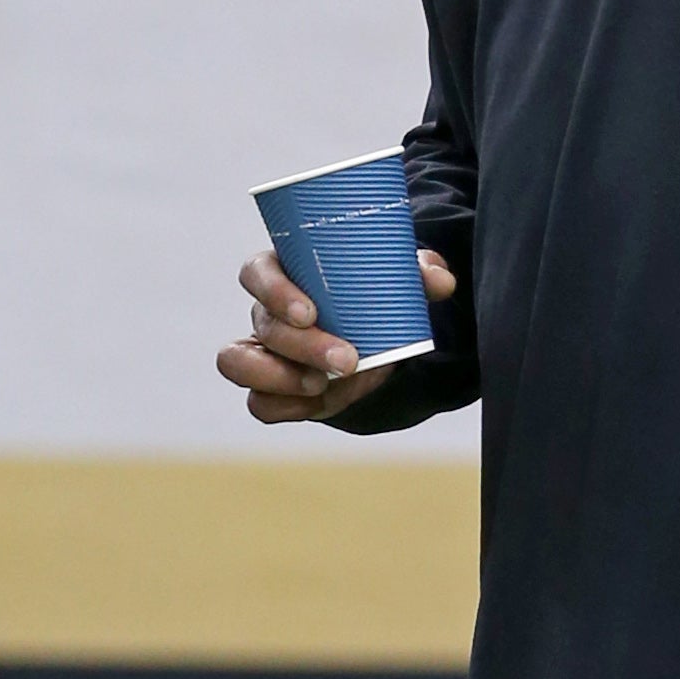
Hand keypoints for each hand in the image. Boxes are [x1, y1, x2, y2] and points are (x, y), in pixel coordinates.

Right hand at [216, 247, 456, 422]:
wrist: (375, 338)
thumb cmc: (373, 295)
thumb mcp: (397, 279)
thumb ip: (418, 273)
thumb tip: (440, 280)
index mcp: (283, 272)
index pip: (257, 273)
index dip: (275, 292)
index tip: (310, 312)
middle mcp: (266, 312)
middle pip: (262, 325)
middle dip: (302, 346)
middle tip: (347, 359)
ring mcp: (263, 353)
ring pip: (238, 363)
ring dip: (278, 377)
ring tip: (322, 385)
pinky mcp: (272, 391)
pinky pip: (259, 403)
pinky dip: (287, 406)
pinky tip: (320, 400)